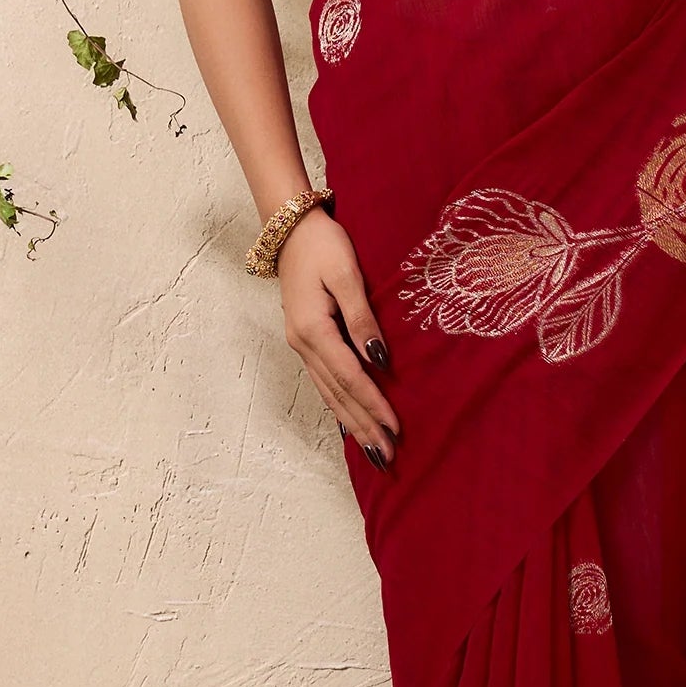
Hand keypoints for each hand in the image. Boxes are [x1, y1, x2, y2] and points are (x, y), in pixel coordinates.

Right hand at [277, 208, 400, 471]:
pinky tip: (350, 422)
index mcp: (313, 330)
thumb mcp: (346, 276)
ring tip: (373, 449)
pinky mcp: (305, 340)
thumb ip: (363, 319)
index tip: (396, 428)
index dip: (374, 405)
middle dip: (364, 427)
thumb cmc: (323, 245)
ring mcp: (301, 345)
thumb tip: (380, 360)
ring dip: (352, 423)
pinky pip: (324, 382)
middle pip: (338, 395)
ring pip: (329, 393)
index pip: (350, 378)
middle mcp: (303, 344)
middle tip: (387, 457)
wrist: (290, 229)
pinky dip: (339, 405)